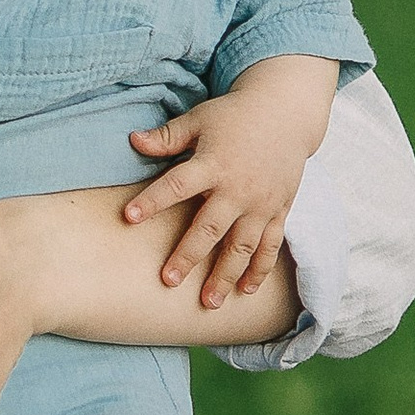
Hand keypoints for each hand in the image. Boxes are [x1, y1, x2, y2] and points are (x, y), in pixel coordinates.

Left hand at [122, 56, 335, 309]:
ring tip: (208, 302)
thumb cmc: (233, 116)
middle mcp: (238, 188)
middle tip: (167, 281)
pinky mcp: (279, 210)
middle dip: (188, 255)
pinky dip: (260, 269)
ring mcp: (261, 203)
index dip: (152, 200)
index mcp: (213, 163)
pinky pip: (270, 245)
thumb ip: (167, 137)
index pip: (177, 184)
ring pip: (242, 246)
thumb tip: (132, 141)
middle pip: (209, 227)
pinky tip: (246, 291)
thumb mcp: (199, 119)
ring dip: (225, 275)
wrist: (285, 112)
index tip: (128, 217)